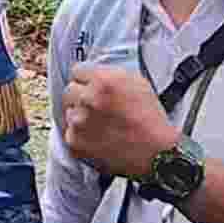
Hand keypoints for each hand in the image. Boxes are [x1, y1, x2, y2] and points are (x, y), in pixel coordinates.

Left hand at [60, 65, 183, 180]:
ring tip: (101, 124)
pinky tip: (98, 136)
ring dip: (80, 116)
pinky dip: (80, 135)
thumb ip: (110, 74)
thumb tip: (93, 74)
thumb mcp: (137, 82)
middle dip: (81, 96)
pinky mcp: (74, 142)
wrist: (155, 151)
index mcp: (102, 81)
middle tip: (97, 106)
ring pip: (68, 111)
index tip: (91, 85)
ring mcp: (78, 122)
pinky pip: (70, 132)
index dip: (87, 79)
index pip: (77, 71)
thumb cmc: (150, 119)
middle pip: (70, 90)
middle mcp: (87, 99)